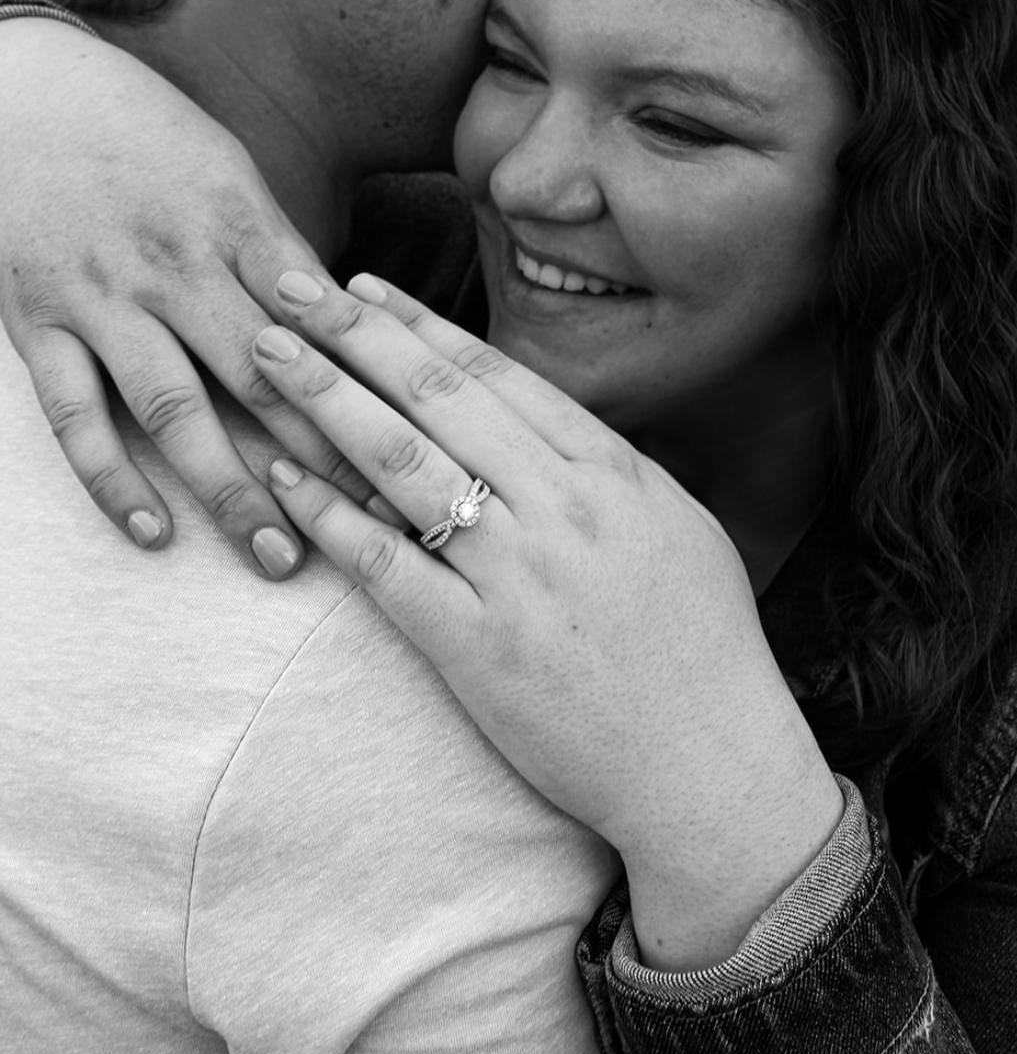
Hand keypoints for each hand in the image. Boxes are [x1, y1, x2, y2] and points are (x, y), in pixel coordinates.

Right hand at [0, 23, 372, 575]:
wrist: (22, 93)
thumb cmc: (146, 135)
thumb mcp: (230, 170)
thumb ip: (283, 251)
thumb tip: (349, 324)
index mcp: (238, 222)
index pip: (324, 323)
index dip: (378, 392)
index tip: (426, 452)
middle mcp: (175, 263)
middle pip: (266, 376)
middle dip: (328, 458)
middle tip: (384, 528)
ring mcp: (102, 296)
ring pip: (175, 410)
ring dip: (231, 490)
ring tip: (281, 556)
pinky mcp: (38, 323)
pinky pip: (75, 415)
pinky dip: (111, 479)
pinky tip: (154, 533)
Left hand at [255, 269, 844, 968]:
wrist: (711, 765)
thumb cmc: (704, 645)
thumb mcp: (675, 524)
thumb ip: (606, 466)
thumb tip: (539, 417)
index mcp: (611, 469)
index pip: (495, 373)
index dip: (418, 323)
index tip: (363, 288)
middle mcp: (562, 506)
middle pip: (438, 395)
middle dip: (355, 333)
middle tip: (288, 288)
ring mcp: (518, 575)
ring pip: (403, 462)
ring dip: (327, 399)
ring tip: (268, 357)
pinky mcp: (478, 647)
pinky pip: (386, 565)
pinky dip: (329, 515)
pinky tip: (284, 478)